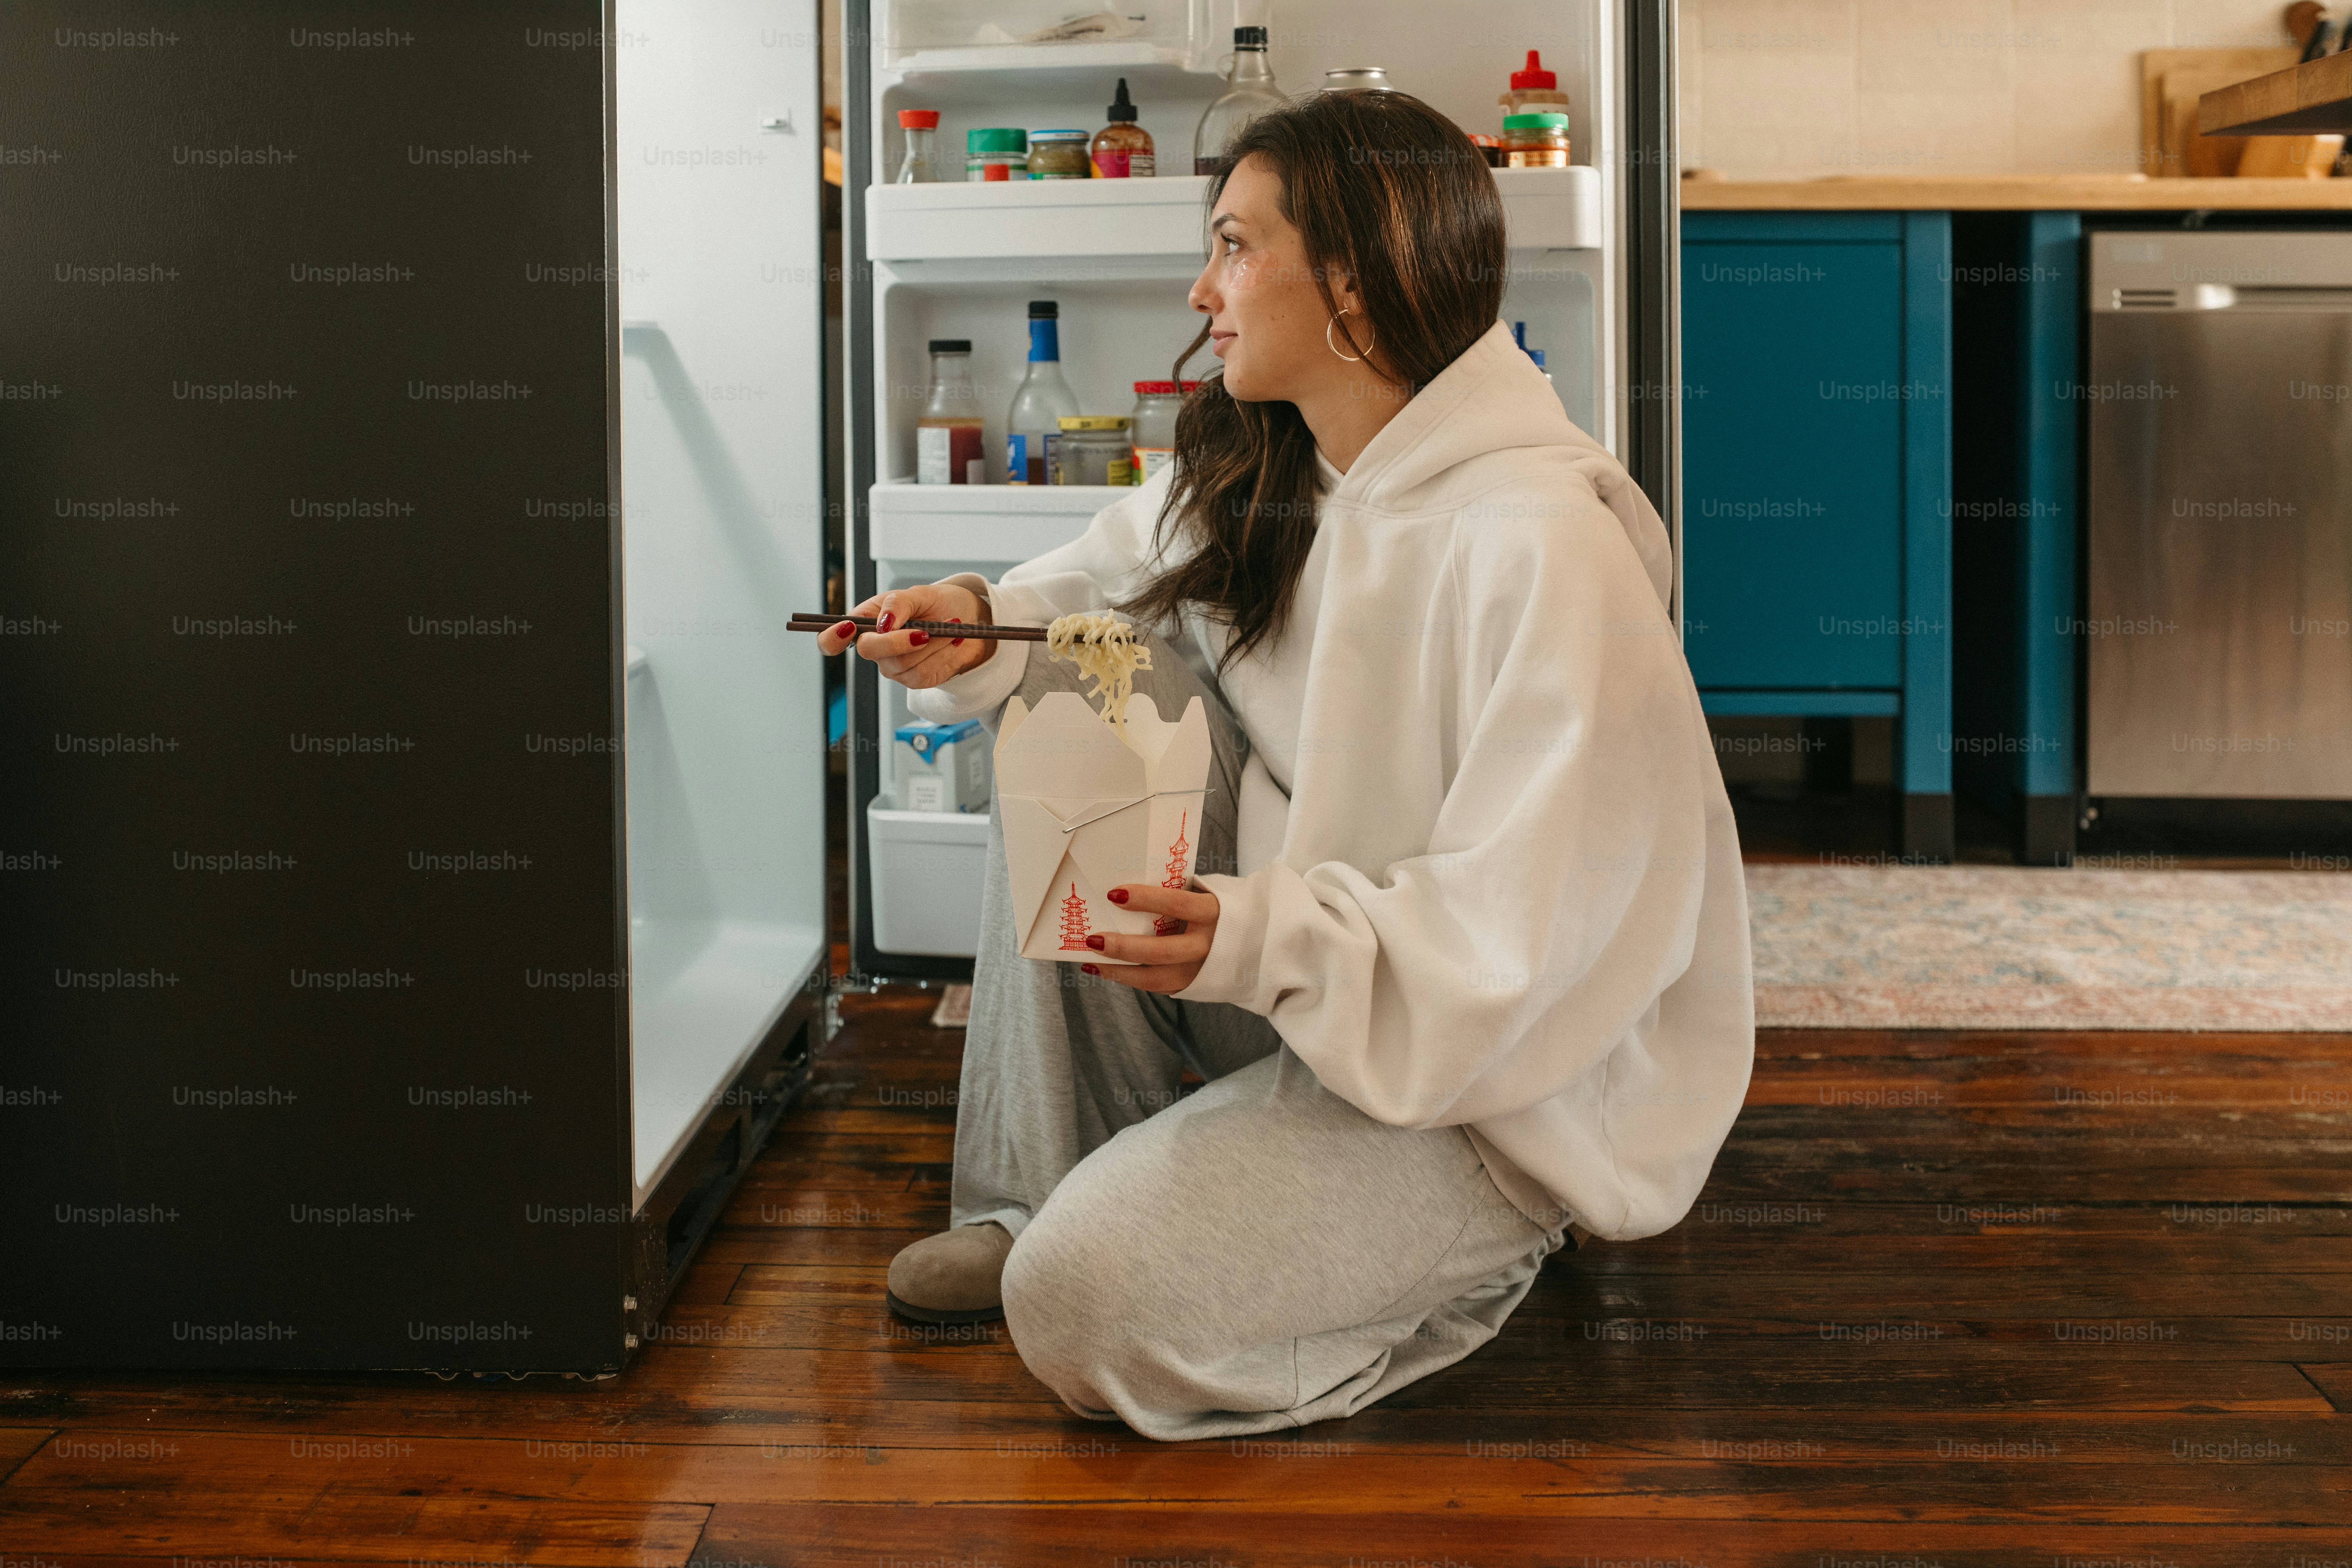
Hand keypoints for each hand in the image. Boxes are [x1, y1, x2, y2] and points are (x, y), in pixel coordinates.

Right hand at [817, 582, 993, 689]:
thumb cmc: (936, 605)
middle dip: (899, 640)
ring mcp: (892, 667)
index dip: (831, 639)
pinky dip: (943, 654)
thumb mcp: (917, 594)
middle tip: (924, 629)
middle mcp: (874, 648)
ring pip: (903, 663)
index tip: (847, 628)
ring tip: (952, 626)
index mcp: (865, 622)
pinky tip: (953, 641)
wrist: (967, 621)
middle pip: (870, 651)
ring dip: (933, 643)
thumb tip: (883, 623)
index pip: (830, 640)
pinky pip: (923, 673)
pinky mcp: (914, 680)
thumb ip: (897, 603)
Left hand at [1079, 884, 1218, 993]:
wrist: (1261, 944)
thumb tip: (1134, 888)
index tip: (1114, 894)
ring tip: (1092, 962)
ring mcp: (1201, 971)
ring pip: (1155, 978)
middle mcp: (1209, 946)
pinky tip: (1110, 971)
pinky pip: (1158, 987)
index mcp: (1214, 913)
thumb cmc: (1226, 910)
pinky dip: (1131, 980)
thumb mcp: (1211, 894)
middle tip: (1094, 939)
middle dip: (1123, 946)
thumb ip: (1181, 892)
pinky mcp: (1194, 986)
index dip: (1145, 899)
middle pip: (1160, 951)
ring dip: (1119, 971)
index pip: (1176, 904)